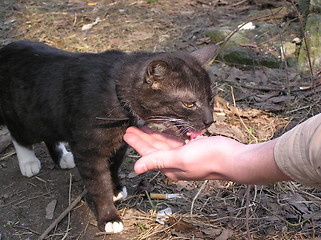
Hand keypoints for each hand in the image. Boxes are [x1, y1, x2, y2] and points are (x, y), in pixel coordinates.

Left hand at [124, 126, 290, 183]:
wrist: (234, 158)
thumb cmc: (209, 158)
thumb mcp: (180, 158)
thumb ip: (158, 160)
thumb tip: (136, 168)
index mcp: (170, 167)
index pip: (148, 154)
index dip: (137, 143)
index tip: (127, 133)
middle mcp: (175, 164)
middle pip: (154, 149)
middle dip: (142, 138)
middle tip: (131, 128)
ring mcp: (184, 157)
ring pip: (164, 144)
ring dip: (154, 135)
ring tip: (143, 126)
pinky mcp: (193, 150)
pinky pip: (176, 142)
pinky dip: (168, 136)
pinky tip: (164, 130)